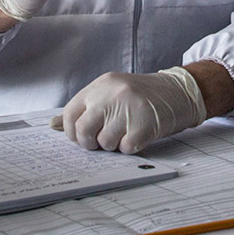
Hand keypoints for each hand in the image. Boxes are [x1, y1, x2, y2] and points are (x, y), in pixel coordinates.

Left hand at [61, 67, 204, 153]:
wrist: (179, 91)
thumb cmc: (143, 95)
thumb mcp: (111, 93)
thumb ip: (85, 108)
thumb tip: (54, 126)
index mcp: (101, 85)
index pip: (71, 113)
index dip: (72, 131)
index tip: (81, 137)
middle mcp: (113, 94)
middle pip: (84, 130)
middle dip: (89, 142)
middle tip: (101, 140)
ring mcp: (130, 109)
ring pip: (105, 143)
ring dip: (113, 145)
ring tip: (125, 132)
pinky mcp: (145, 125)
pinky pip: (125, 148)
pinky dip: (129, 148)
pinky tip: (137, 136)